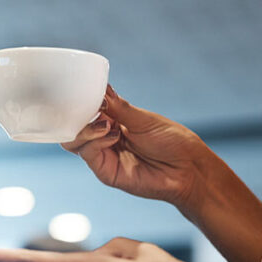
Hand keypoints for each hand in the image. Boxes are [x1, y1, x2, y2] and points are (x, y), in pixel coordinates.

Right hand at [62, 85, 215, 210]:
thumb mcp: (144, 119)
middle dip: (75, 116)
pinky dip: (95, 141)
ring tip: (105, 125)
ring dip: (84, 129)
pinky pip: (88, 154)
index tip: (81, 91)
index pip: (86, 110)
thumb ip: (119, 107)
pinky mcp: (105, 172)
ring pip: (74, 142)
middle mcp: (104, 138)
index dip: (80, 101)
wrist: (188, 169)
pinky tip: (113, 135)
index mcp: (113, 122)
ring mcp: (103, 156)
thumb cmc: (172, 142)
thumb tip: (101, 89)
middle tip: (90, 109)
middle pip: (73, 127)